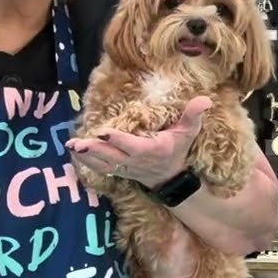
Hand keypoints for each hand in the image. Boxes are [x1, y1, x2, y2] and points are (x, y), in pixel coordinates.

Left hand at [68, 96, 212, 189]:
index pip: (133, 146)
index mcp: (151, 150)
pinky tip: (74, 152)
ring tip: (72, 146)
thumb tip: (205, 99)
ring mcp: (125, 167)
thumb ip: (193, 116)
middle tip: (78, 143)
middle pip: (112, 156)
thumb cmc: (177, 150)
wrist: (171, 178)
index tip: (104, 131)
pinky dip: (87, 161)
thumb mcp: (188, 133)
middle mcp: (135, 160)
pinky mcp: (118, 170)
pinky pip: (101, 168)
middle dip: (95, 149)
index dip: (119, 140)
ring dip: (86, 156)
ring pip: (103, 163)